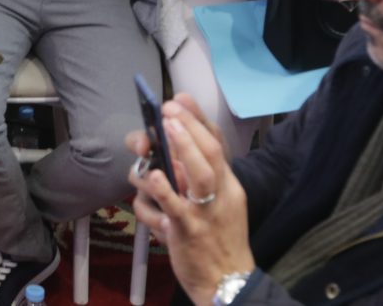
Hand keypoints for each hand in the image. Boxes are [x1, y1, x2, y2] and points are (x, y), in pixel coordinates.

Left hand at [126, 96, 254, 304]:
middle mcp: (221, 195)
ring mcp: (205, 213)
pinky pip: (174, 209)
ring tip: (163, 129)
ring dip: (182, 148)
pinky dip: (163, 191)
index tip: (181, 98)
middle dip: (189, 127)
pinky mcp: (188, 232)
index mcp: (229, 186)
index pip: (219, 145)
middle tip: (169, 108)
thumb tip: (170, 154)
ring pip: (198, 175)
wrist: (227, 285)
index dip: (199, 120)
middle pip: (211, 154)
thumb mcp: (220, 206)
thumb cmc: (219, 241)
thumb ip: (199, 179)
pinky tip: (153, 176)